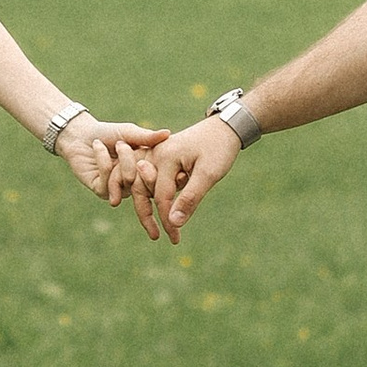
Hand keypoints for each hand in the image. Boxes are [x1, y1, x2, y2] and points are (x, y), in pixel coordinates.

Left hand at [59, 116, 166, 204]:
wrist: (81, 135)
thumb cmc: (109, 133)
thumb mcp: (129, 133)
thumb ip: (146, 137)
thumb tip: (167, 133)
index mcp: (147, 169)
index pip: (163, 178)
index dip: (163, 171)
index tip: (163, 159)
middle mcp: (136, 182)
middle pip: (147, 182)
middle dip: (136, 163)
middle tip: (124, 145)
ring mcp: (120, 189)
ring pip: (128, 181)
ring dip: (122, 159)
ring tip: (116, 144)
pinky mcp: (102, 191)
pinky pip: (108, 181)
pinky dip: (103, 160)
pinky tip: (97, 146)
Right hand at [134, 115, 240, 245]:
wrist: (224, 128)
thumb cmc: (218, 149)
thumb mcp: (209, 174)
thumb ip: (190, 198)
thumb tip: (173, 222)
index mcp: (165, 157)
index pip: (162, 197)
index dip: (167, 220)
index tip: (175, 238)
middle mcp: (155, 154)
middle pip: (142, 190)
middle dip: (147, 216)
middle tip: (157, 237)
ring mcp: (155, 154)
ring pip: (143, 185)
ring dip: (147, 206)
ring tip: (157, 227)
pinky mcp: (160, 157)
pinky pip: (150, 179)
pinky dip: (152, 194)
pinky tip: (162, 208)